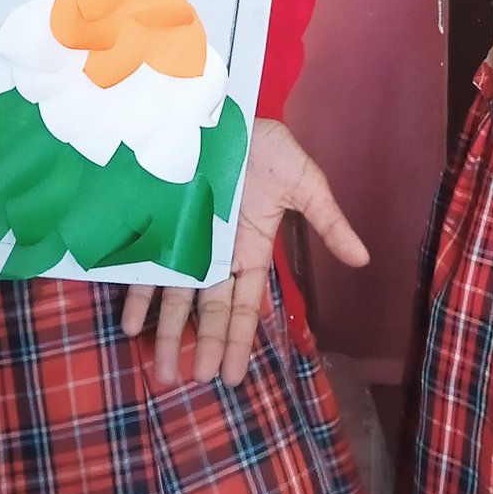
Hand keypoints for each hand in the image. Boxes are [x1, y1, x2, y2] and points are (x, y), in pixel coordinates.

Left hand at [121, 119, 367, 388]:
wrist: (228, 109)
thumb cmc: (268, 147)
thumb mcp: (305, 184)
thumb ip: (328, 223)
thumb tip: (363, 259)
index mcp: (251, 250)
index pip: (244, 305)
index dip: (238, 340)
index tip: (232, 377)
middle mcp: (216, 254)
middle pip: (208, 310)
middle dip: (202, 347)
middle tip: (194, 384)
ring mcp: (186, 240)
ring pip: (176, 297)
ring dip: (167, 334)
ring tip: (160, 372)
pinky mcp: (161, 223)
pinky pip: (146, 265)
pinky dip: (137, 295)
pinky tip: (129, 324)